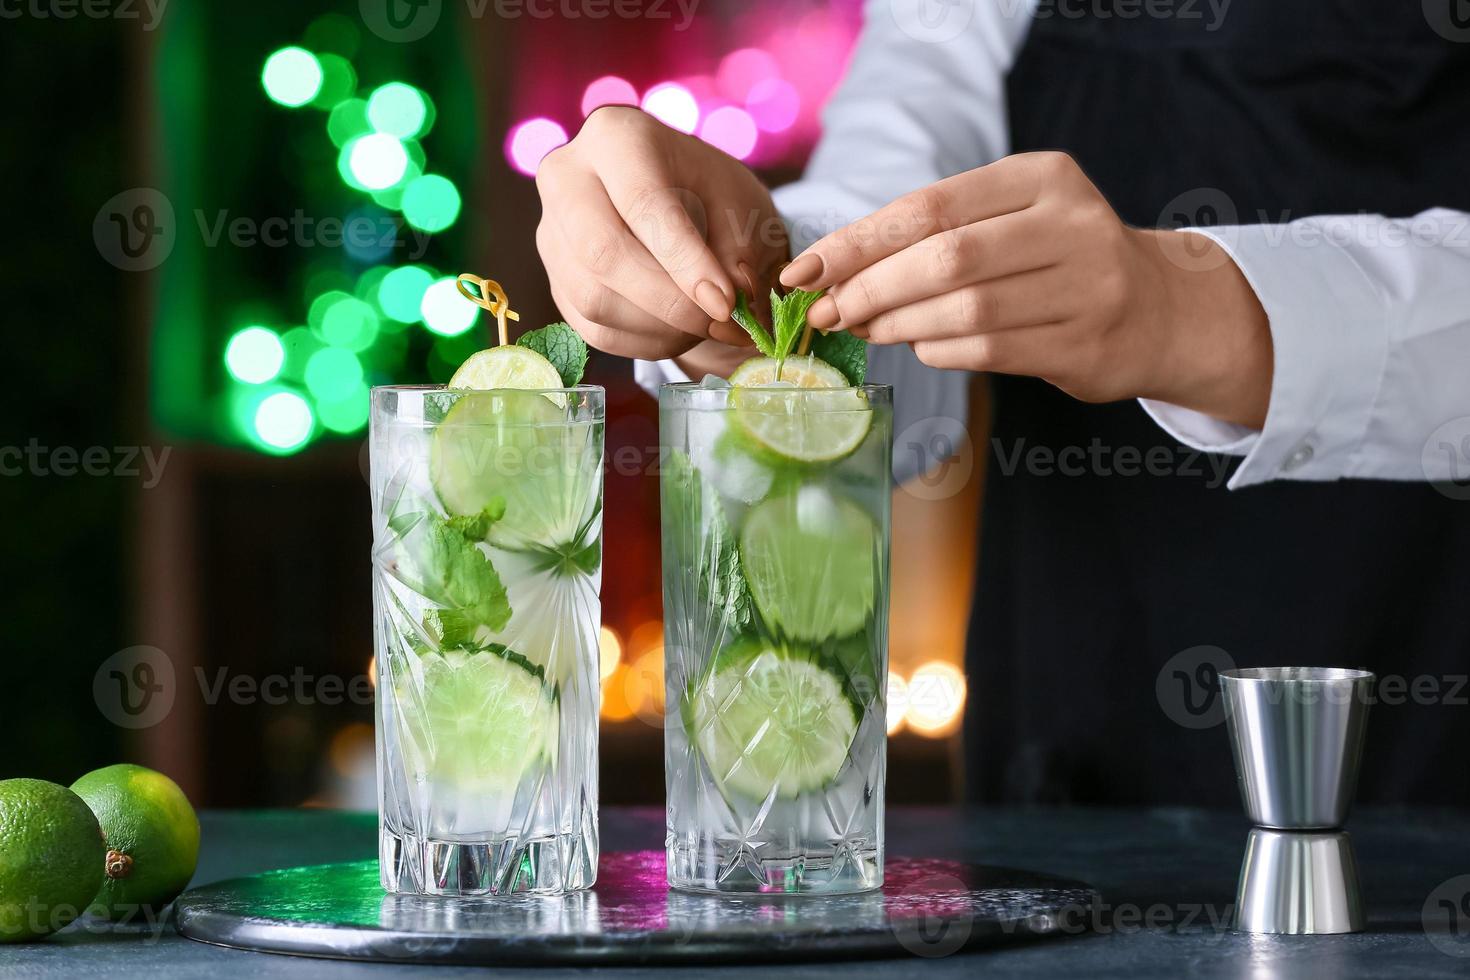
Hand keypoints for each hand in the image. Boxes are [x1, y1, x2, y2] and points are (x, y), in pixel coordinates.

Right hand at [536, 107, 788, 360]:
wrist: (682, 205)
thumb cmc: (712, 196)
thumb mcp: (741, 205)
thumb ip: (739, 247)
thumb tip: (731, 299)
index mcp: (616, 135)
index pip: (643, 203)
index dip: (685, 261)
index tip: (727, 303)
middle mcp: (567, 178)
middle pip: (601, 251)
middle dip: (668, 301)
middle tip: (721, 323)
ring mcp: (551, 232)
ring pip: (593, 298)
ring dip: (660, 327)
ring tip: (707, 324)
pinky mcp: (555, 280)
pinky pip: (593, 328)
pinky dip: (645, 342)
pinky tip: (680, 331)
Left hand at [780, 152, 1272, 427]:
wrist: (1161, 307)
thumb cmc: (1058, 258)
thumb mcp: (1011, 218)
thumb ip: (935, 234)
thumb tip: (834, 274)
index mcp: (1042, 178)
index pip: (928, 207)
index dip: (857, 242)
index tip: (804, 271)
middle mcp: (1072, 224)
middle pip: (945, 258)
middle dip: (870, 288)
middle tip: (828, 312)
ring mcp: (1087, 287)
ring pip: (965, 310)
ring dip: (899, 324)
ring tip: (865, 329)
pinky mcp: (1086, 345)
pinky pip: (990, 350)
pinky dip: (940, 349)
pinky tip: (918, 344)